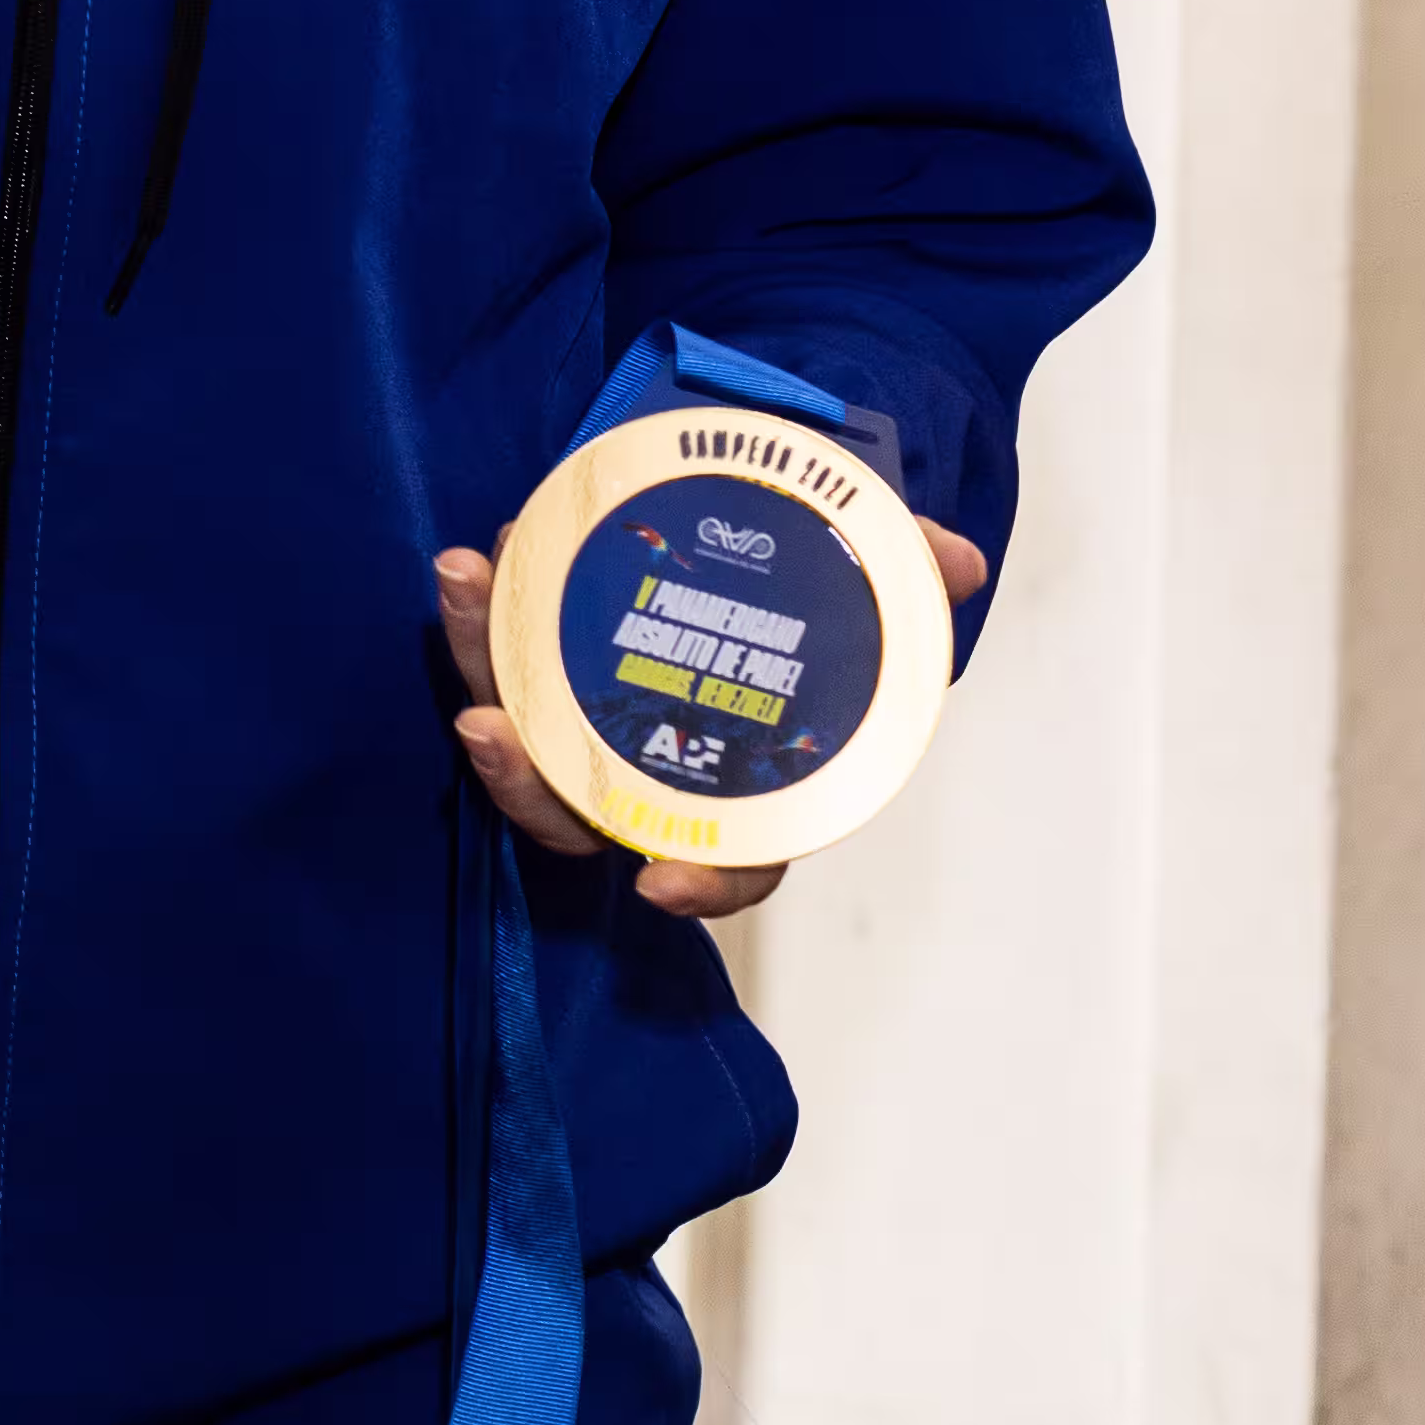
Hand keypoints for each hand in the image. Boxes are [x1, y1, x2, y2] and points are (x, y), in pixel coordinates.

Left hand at [434, 516, 991, 921]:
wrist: (755, 539)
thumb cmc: (812, 594)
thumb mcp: (868, 586)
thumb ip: (908, 574)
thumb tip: (960, 560)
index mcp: (744, 785)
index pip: (729, 864)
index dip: (703, 884)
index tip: (658, 881)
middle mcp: (655, 768)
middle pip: (580, 809)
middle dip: (524, 781)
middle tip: (485, 724)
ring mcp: (590, 721)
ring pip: (521, 735)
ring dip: (480, 666)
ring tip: (464, 585)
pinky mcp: (544, 667)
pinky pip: (500, 662)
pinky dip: (479, 617)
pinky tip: (470, 565)